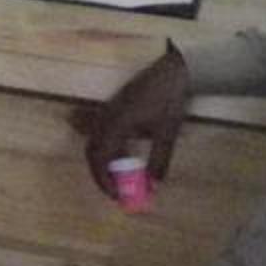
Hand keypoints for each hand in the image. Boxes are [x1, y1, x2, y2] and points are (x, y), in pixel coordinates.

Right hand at [73, 48, 190, 192]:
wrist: (173, 69)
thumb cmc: (169, 99)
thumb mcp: (167, 133)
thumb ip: (158, 161)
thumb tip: (154, 185)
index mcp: (115, 125)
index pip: (99, 158)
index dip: (104, 180)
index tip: (116, 196)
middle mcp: (106, 117)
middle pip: (92, 150)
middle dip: (101, 173)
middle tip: (116, 190)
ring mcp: (109, 110)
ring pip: (96, 140)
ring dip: (104, 160)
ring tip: (121, 174)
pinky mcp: (115, 106)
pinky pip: (102, 130)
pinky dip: (108, 147)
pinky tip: (124, 153)